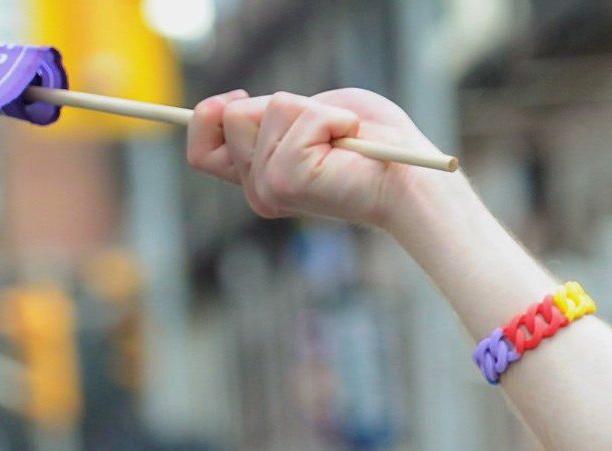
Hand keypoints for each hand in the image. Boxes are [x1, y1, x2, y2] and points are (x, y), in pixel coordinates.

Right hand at [183, 88, 443, 231]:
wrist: (412, 175)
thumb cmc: (374, 142)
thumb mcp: (311, 116)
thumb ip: (270, 113)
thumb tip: (233, 105)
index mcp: (261, 177)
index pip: (199, 152)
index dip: (207, 118)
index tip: (239, 99)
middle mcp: (259, 189)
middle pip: (228, 118)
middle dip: (278, 106)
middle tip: (324, 129)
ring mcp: (269, 189)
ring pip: (254, 114)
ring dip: (305, 111)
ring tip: (339, 135)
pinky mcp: (286, 182)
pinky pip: (292, 120)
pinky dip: (327, 117)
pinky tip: (348, 137)